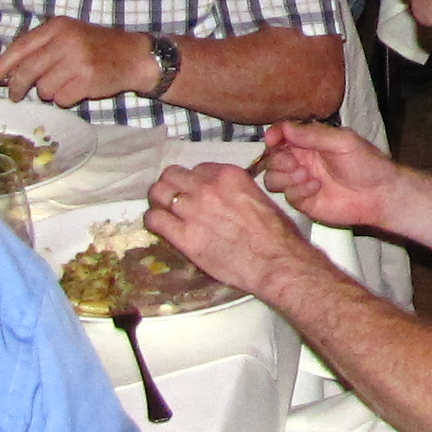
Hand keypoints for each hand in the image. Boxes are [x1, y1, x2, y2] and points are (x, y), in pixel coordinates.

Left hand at [0, 15, 155, 108]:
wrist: (133, 56)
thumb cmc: (96, 47)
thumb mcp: (68, 36)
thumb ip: (38, 49)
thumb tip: (4, 72)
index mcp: (57, 27)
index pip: (20, 47)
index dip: (2, 65)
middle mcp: (66, 41)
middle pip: (27, 71)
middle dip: (17, 87)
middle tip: (15, 95)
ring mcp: (77, 60)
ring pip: (43, 88)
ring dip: (49, 92)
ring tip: (64, 83)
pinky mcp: (87, 80)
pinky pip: (61, 99)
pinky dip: (65, 99)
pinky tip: (77, 89)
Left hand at [144, 163, 311, 294]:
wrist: (276, 262)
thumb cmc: (277, 233)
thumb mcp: (258, 197)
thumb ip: (234, 189)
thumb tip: (221, 194)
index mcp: (228, 175)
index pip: (196, 168)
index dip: (194, 180)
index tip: (195, 191)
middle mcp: (207, 188)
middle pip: (172, 176)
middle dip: (171, 185)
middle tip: (173, 198)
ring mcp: (194, 212)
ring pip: (158, 194)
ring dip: (159, 201)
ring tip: (163, 210)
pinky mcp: (185, 238)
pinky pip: (155, 220)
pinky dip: (154, 220)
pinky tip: (160, 225)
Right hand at [258, 119, 396, 229]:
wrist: (380, 194)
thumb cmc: (366, 163)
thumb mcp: (343, 141)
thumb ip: (314, 135)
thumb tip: (286, 128)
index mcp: (310, 143)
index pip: (283, 136)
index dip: (274, 136)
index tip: (272, 140)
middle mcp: (303, 161)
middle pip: (272, 159)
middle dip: (277, 159)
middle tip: (292, 162)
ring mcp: (302, 182)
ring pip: (273, 179)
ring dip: (284, 176)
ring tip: (305, 174)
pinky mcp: (305, 201)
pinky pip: (288, 196)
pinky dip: (298, 190)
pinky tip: (316, 186)